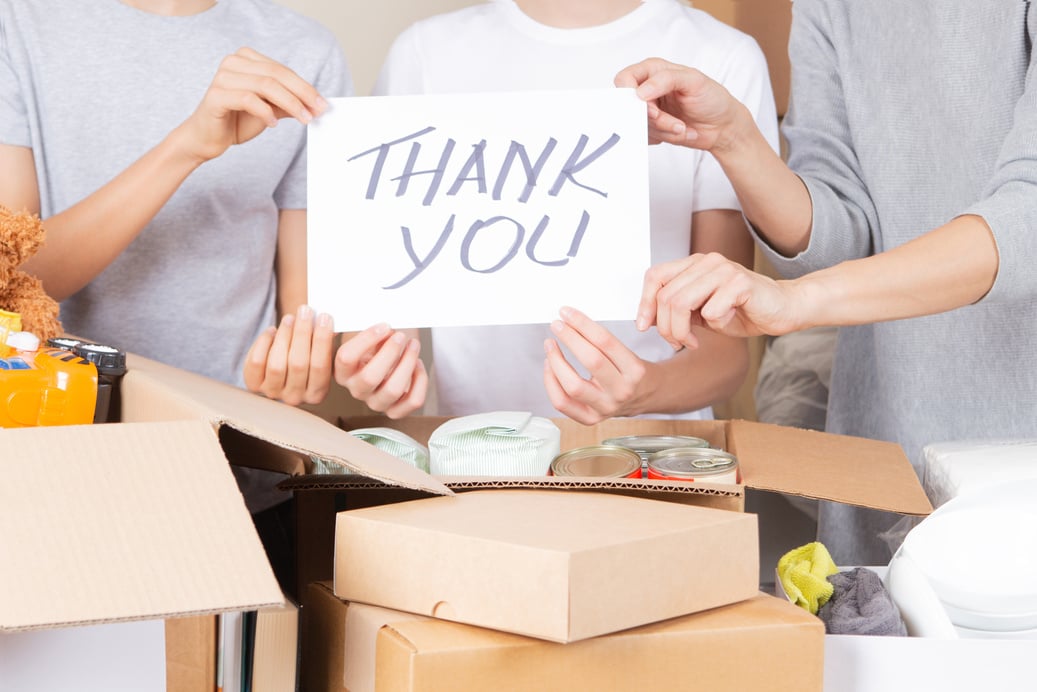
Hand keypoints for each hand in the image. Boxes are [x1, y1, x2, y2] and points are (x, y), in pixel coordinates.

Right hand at [176, 47, 327, 162]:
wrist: (207, 138)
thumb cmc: (237, 120)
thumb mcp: (270, 110)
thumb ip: (289, 104)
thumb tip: (317, 106)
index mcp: (247, 59)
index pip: (283, 70)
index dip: (305, 87)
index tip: (322, 105)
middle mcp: (233, 62)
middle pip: (276, 74)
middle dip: (302, 94)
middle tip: (317, 112)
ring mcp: (223, 77)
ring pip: (265, 85)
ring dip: (289, 103)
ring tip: (303, 119)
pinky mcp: (216, 95)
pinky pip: (247, 99)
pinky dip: (265, 112)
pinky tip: (273, 124)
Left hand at [244, 305, 334, 405]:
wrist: (285, 373)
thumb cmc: (308, 359)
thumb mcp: (323, 356)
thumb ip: (327, 342)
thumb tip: (326, 321)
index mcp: (317, 393)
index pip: (320, 366)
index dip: (322, 340)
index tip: (324, 318)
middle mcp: (295, 397)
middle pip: (298, 363)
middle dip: (302, 333)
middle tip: (305, 311)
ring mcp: (273, 392)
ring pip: (277, 363)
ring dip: (284, 336)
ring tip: (289, 318)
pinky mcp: (254, 385)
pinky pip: (256, 363)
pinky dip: (264, 343)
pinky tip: (273, 331)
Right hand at [334, 324, 427, 418]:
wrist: (391, 355)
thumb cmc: (378, 344)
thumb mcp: (370, 334)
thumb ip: (372, 330)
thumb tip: (386, 328)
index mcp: (342, 371)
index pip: (346, 358)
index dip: (366, 339)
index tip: (384, 326)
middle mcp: (357, 389)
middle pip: (370, 377)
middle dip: (390, 353)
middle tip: (401, 336)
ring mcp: (376, 402)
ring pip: (393, 390)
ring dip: (407, 363)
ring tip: (413, 345)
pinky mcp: (396, 410)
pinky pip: (412, 400)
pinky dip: (420, 381)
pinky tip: (418, 364)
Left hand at [543, 307, 654, 424]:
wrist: (646, 397)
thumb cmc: (633, 372)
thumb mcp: (629, 353)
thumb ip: (602, 342)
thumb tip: (571, 322)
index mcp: (635, 371)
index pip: (605, 342)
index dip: (583, 324)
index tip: (567, 313)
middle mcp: (622, 391)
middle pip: (591, 361)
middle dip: (570, 339)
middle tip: (557, 325)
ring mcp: (606, 408)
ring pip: (573, 386)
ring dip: (556, 362)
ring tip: (550, 345)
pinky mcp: (590, 418)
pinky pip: (562, 402)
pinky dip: (550, 382)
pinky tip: (550, 366)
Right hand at [614, 57, 742, 148]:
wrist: (722, 126)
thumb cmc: (712, 98)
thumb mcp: (694, 81)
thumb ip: (666, 80)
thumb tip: (640, 92)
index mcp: (653, 70)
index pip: (624, 79)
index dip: (631, 95)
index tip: (651, 108)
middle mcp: (646, 89)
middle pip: (629, 107)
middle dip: (654, 119)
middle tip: (676, 123)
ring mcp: (647, 110)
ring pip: (638, 125)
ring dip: (664, 130)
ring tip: (683, 127)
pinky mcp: (651, 129)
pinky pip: (645, 138)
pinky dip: (665, 138)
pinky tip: (680, 131)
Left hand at [636, 252, 803, 348]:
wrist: (783, 309)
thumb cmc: (742, 311)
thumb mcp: (701, 312)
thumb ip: (678, 309)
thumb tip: (647, 319)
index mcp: (694, 264)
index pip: (655, 276)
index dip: (645, 302)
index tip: (643, 326)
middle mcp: (706, 261)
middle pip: (666, 295)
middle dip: (666, 327)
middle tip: (678, 342)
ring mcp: (723, 269)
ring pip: (681, 302)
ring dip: (682, 330)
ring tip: (692, 341)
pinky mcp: (740, 282)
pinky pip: (711, 310)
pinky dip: (714, 325)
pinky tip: (726, 324)